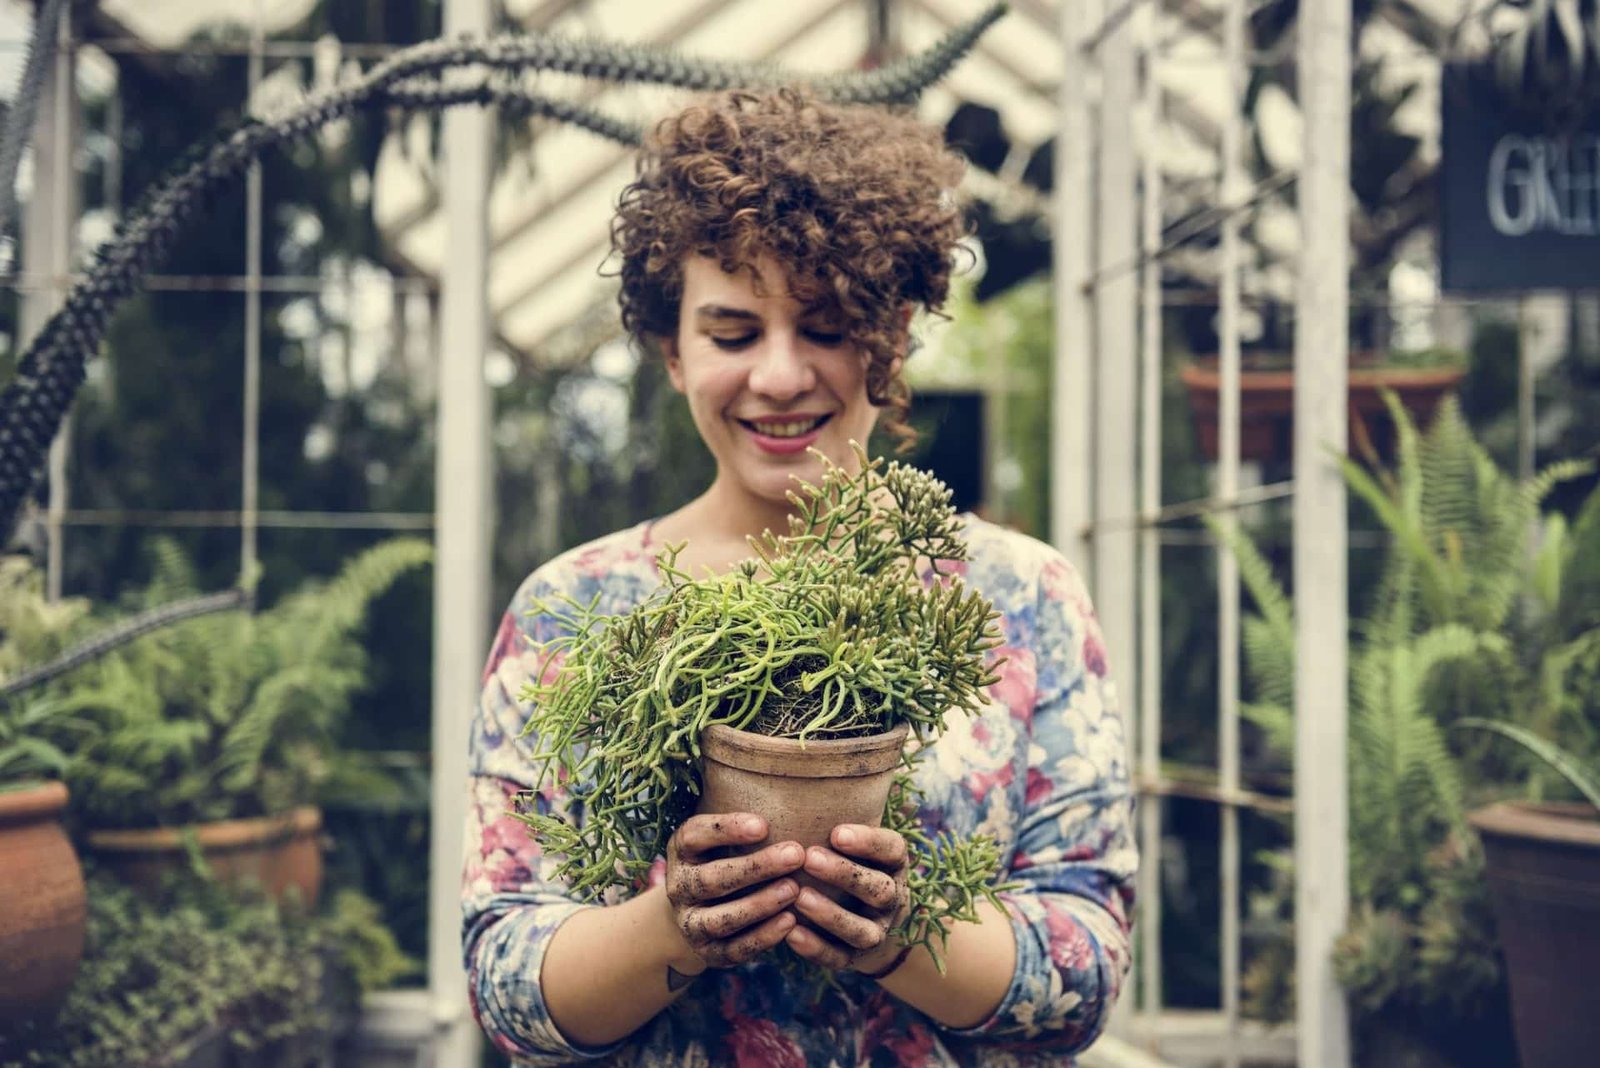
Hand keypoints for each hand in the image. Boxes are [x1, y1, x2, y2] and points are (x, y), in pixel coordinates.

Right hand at [664, 812, 805, 969]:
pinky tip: (790, 921)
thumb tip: (797, 791)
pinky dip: (762, 937)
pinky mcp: (708, 953)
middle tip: (796, 853)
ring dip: (759, 904)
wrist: (697, 910)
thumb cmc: (724, 858)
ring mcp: (691, 922)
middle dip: (755, 868)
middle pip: (712, 879)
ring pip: (721, 919)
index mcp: (682, 849)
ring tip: (795, 889)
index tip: (763, 824)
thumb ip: (748, 821)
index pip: (696, 835)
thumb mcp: (722, 836)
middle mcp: (680, 886)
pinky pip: (734, 949)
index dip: (726, 829)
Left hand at [783, 823, 910, 972]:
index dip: (868, 842)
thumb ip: (837, 819)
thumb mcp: (855, 842)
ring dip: (830, 914)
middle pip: (878, 889)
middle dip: (845, 874)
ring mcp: (877, 931)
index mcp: (894, 863)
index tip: (837, 831)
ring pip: (861, 929)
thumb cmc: (850, 865)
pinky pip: (839, 957)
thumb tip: (797, 771)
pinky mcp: (856, 959)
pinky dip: (816, 948)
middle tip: (809, 857)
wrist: (871, 924)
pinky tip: (790, 934)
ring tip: (798, 897)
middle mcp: (892, 897)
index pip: (892, 849)